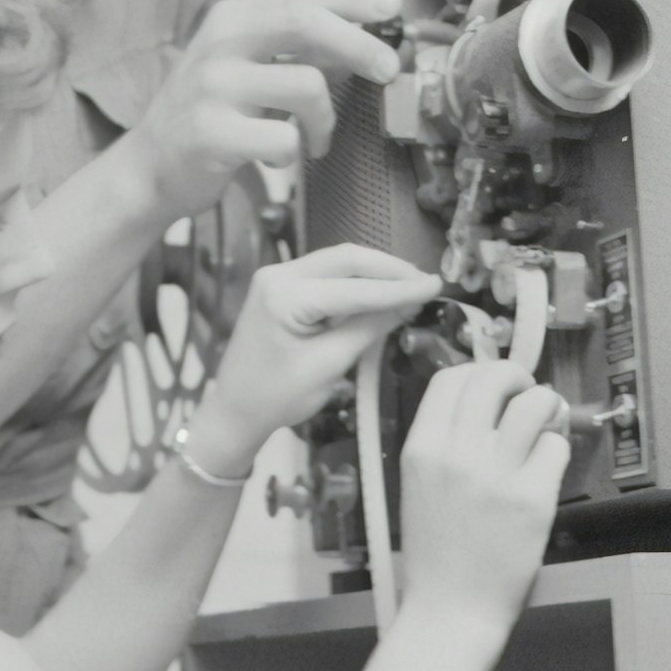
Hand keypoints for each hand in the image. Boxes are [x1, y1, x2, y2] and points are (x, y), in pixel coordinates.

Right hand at [130, 0, 401, 221]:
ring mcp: (213, 88)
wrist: (149, 167)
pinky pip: (283, 138)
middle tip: (388, 70)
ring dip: (325, 119)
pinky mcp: (211, 133)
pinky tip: (279, 158)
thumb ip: (293, 50)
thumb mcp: (244, 68)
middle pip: (306, 24)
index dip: (352, 0)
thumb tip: (360, 41)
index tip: (391, 7)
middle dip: (359, 44)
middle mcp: (220, 45)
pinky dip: (294, 152)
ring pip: (306, 86)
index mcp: (231, 20)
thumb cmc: (210, 116)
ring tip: (316, 138)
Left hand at [186, 245, 441, 476]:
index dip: (398, 287)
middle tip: (427, 282)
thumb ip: (367, 330)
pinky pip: (326, 274)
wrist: (234, 410)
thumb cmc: (278, 397)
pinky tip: (382, 290)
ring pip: (337, 263)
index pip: (353, 287)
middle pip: (345, 260)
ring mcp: (277, 276)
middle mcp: (278, 274)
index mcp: (284, 295)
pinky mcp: (281, 285)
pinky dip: (356, 280)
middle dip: (389, 269)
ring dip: (375, 272)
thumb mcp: (328, 366)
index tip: (436, 285)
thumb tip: (408, 303)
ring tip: (412, 284)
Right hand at [399, 362, 569, 640]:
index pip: (449, 378)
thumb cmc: (434, 553)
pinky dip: (557, 449)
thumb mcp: (419, 485)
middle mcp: (455, 453)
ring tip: (547, 423)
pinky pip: (555, 447)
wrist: (450, 612)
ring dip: (546, 404)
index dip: (477, 371)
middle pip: (492, 378)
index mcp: (420, 449)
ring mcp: (496, 475)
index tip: (495, 385)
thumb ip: (444, 443)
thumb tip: (484, 404)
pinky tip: (548, 465)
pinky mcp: (533, 499)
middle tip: (526, 394)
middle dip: (516, 376)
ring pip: (533, 404)